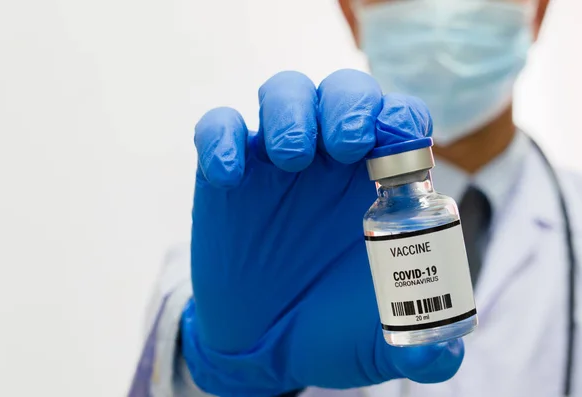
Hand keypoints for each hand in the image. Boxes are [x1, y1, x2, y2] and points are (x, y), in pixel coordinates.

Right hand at [182, 69, 463, 395]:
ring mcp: (275, 161)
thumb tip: (445, 355)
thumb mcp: (377, 341)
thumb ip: (419, 350)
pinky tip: (229, 176)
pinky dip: (221, 140)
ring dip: (291, 111)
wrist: (263, 347)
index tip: (401, 147)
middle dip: (348, 105)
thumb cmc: (328, 329)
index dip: (402, 119)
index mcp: (377, 183)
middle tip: (347, 145)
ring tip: (293, 156)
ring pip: (284, 93)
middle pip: (344, 92)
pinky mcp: (226, 176)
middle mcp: (328, 159)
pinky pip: (217, 130)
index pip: (399, 119)